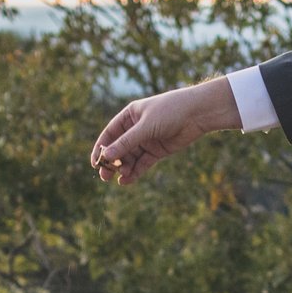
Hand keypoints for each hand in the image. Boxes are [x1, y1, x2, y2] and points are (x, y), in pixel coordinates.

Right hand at [88, 78, 240, 184]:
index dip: (101, 148)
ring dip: (124, 168)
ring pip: (130, 158)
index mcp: (129, 116)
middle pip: (119, 148)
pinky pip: (142, 163)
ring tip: (120, 177)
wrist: (197, 114)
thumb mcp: (145, 126)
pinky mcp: (157, 151)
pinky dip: (135, 172)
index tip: (94, 162)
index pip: (110, 134)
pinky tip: (127, 180)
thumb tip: (107, 156)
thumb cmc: (169, 112)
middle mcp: (136, 128)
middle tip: (104, 176)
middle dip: (112, 162)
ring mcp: (147, 140)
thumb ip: (127, 142)